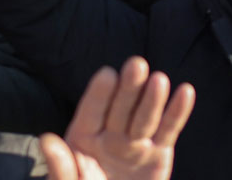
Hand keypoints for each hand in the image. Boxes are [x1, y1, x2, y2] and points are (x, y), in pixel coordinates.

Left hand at [41, 58, 194, 179]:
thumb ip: (60, 166)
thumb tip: (46, 139)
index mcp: (84, 138)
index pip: (91, 112)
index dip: (99, 94)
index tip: (108, 75)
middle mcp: (110, 135)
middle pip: (121, 108)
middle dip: (129, 88)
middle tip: (136, 65)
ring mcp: (135, 143)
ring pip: (144, 117)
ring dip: (152, 98)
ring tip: (159, 80)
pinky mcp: (157, 154)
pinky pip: (168, 131)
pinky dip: (177, 113)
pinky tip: (185, 92)